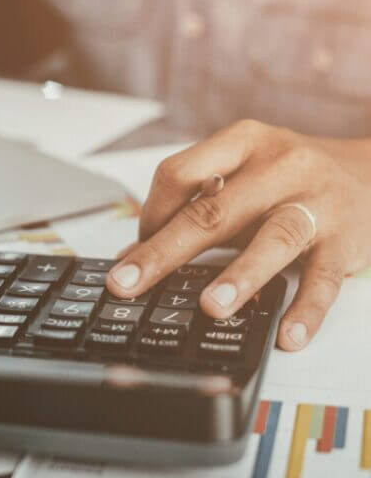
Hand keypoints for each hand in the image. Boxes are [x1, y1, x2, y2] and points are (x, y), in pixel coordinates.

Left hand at [106, 120, 370, 350]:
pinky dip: (306, 309)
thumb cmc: (288, 178)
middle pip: (214, 210)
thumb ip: (193, 208)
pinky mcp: (348, 239)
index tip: (136, 250)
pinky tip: (287, 335)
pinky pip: (325, 278)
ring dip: (241, 273)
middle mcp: (279, 165)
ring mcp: (316, 201)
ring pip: (274, 237)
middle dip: (165, 251)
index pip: (179, 173)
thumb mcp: (241, 177)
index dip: (150, 213)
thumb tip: (134, 255)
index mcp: (242, 142)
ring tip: (211, 307)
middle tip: (129, 284)